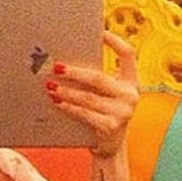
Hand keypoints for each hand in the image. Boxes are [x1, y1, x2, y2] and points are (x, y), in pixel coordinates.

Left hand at [43, 31, 138, 156]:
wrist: (110, 148)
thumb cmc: (105, 117)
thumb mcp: (107, 97)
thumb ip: (97, 83)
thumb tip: (67, 65)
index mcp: (131, 83)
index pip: (128, 55)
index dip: (115, 41)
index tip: (99, 32)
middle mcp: (130, 96)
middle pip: (99, 78)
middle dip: (75, 72)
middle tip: (57, 67)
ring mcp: (122, 112)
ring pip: (88, 97)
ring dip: (67, 91)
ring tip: (50, 86)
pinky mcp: (110, 126)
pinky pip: (85, 114)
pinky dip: (69, 108)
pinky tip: (57, 103)